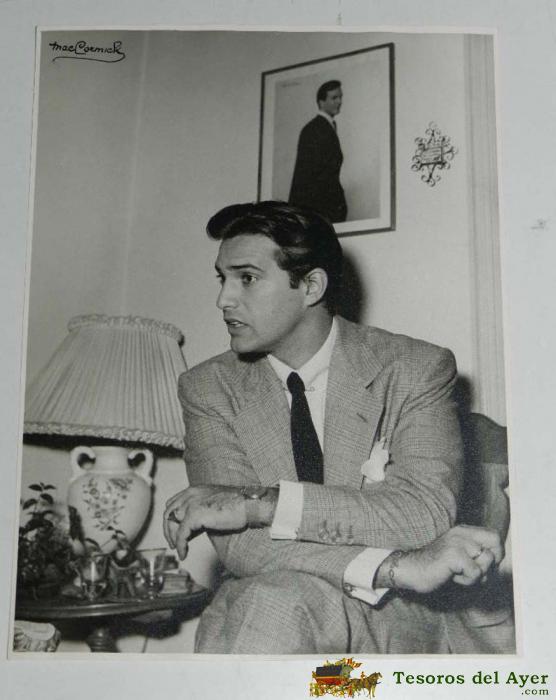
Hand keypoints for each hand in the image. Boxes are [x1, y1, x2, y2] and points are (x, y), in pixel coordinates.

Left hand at [163, 485, 247, 559]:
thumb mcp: (213, 506)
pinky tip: (184, 553)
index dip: (171, 520)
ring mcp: (191, 503)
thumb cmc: (237, 506)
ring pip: (172, 524)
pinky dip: (180, 546)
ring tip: (179, 550)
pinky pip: (181, 534)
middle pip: (168, 513)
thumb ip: (200, 513)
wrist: (249, 505)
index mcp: (194, 490)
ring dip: (174, 539)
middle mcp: (190, 494)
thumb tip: (190, 529)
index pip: (172, 503)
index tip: (175, 532)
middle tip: (173, 544)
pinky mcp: (194, 515)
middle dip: (169, 530)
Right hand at [377, 525, 503, 593]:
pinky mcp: (453, 554)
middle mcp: (462, 533)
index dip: (496, 553)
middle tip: (474, 571)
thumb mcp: (460, 556)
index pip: (494, 535)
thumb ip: (477, 554)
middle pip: (496, 543)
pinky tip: (452, 576)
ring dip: (476, 575)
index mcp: (464, 531)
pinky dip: (467, 580)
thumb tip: (498, 561)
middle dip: (491, 562)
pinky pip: (475, 572)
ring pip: (487, 561)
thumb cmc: (438, 568)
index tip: (482, 565)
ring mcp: (457, 542)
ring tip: (458, 573)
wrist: (412, 570)